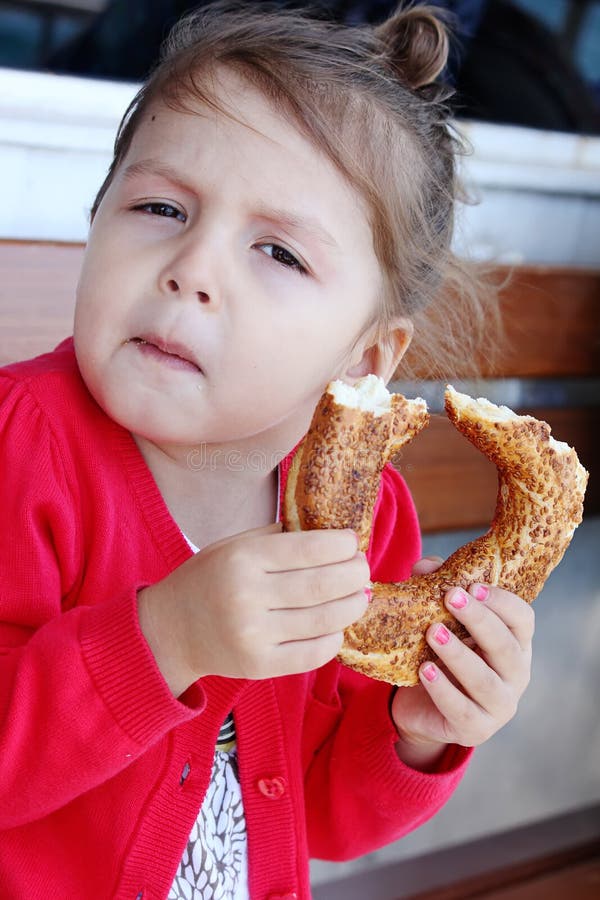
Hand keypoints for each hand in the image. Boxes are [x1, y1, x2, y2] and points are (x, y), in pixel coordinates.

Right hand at [138, 523, 369, 694]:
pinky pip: (312, 654)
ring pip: (323, 620)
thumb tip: (330, 533)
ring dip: (353, 606)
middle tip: (363, 568)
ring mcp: (253, 634)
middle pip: (322, 584)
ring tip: (360, 595)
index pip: (308, 549)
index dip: (341, 545)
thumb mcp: (233, 545)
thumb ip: (276, 537)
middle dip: (354, 574)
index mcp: (242, 558)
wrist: (171, 629)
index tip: (353, 542)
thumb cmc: (209, 579)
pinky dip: (334, 639)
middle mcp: (247, 596)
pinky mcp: (258, 665)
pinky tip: (337, 626)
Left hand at [391, 556, 534, 768]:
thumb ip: (435, 589)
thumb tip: (424, 566)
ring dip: (458, 654)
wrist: (424, 708)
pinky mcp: (476, 729)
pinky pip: (461, 709)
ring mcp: (499, 705)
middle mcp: (515, 674)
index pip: (523, 619)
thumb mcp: (441, 619)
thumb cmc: (441, 653)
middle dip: (479, 620)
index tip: (472, 586)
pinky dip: (443, 690)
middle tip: (451, 598)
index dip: (502, 602)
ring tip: (432, 633)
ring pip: (484, 680)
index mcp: (514, 643)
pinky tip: (425, 670)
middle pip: (506, 646)